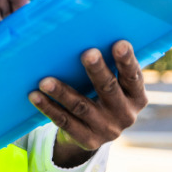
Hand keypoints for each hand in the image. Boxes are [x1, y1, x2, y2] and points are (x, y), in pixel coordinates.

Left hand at [28, 40, 147, 167]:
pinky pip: (64, 121)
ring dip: (62, 92)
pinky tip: (35, 96)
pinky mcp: (87, 139)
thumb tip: (85, 31)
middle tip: (86, 53)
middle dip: (97, 70)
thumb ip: (109, 65)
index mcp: (136, 97)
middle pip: (108, 89)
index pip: (133, 76)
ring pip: (81, 106)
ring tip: (45, 80)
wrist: (95, 132)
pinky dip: (48, 107)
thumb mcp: (114, 84)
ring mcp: (107, 129)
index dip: (127, 61)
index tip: (119, 43)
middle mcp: (125, 114)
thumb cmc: (103, 94)